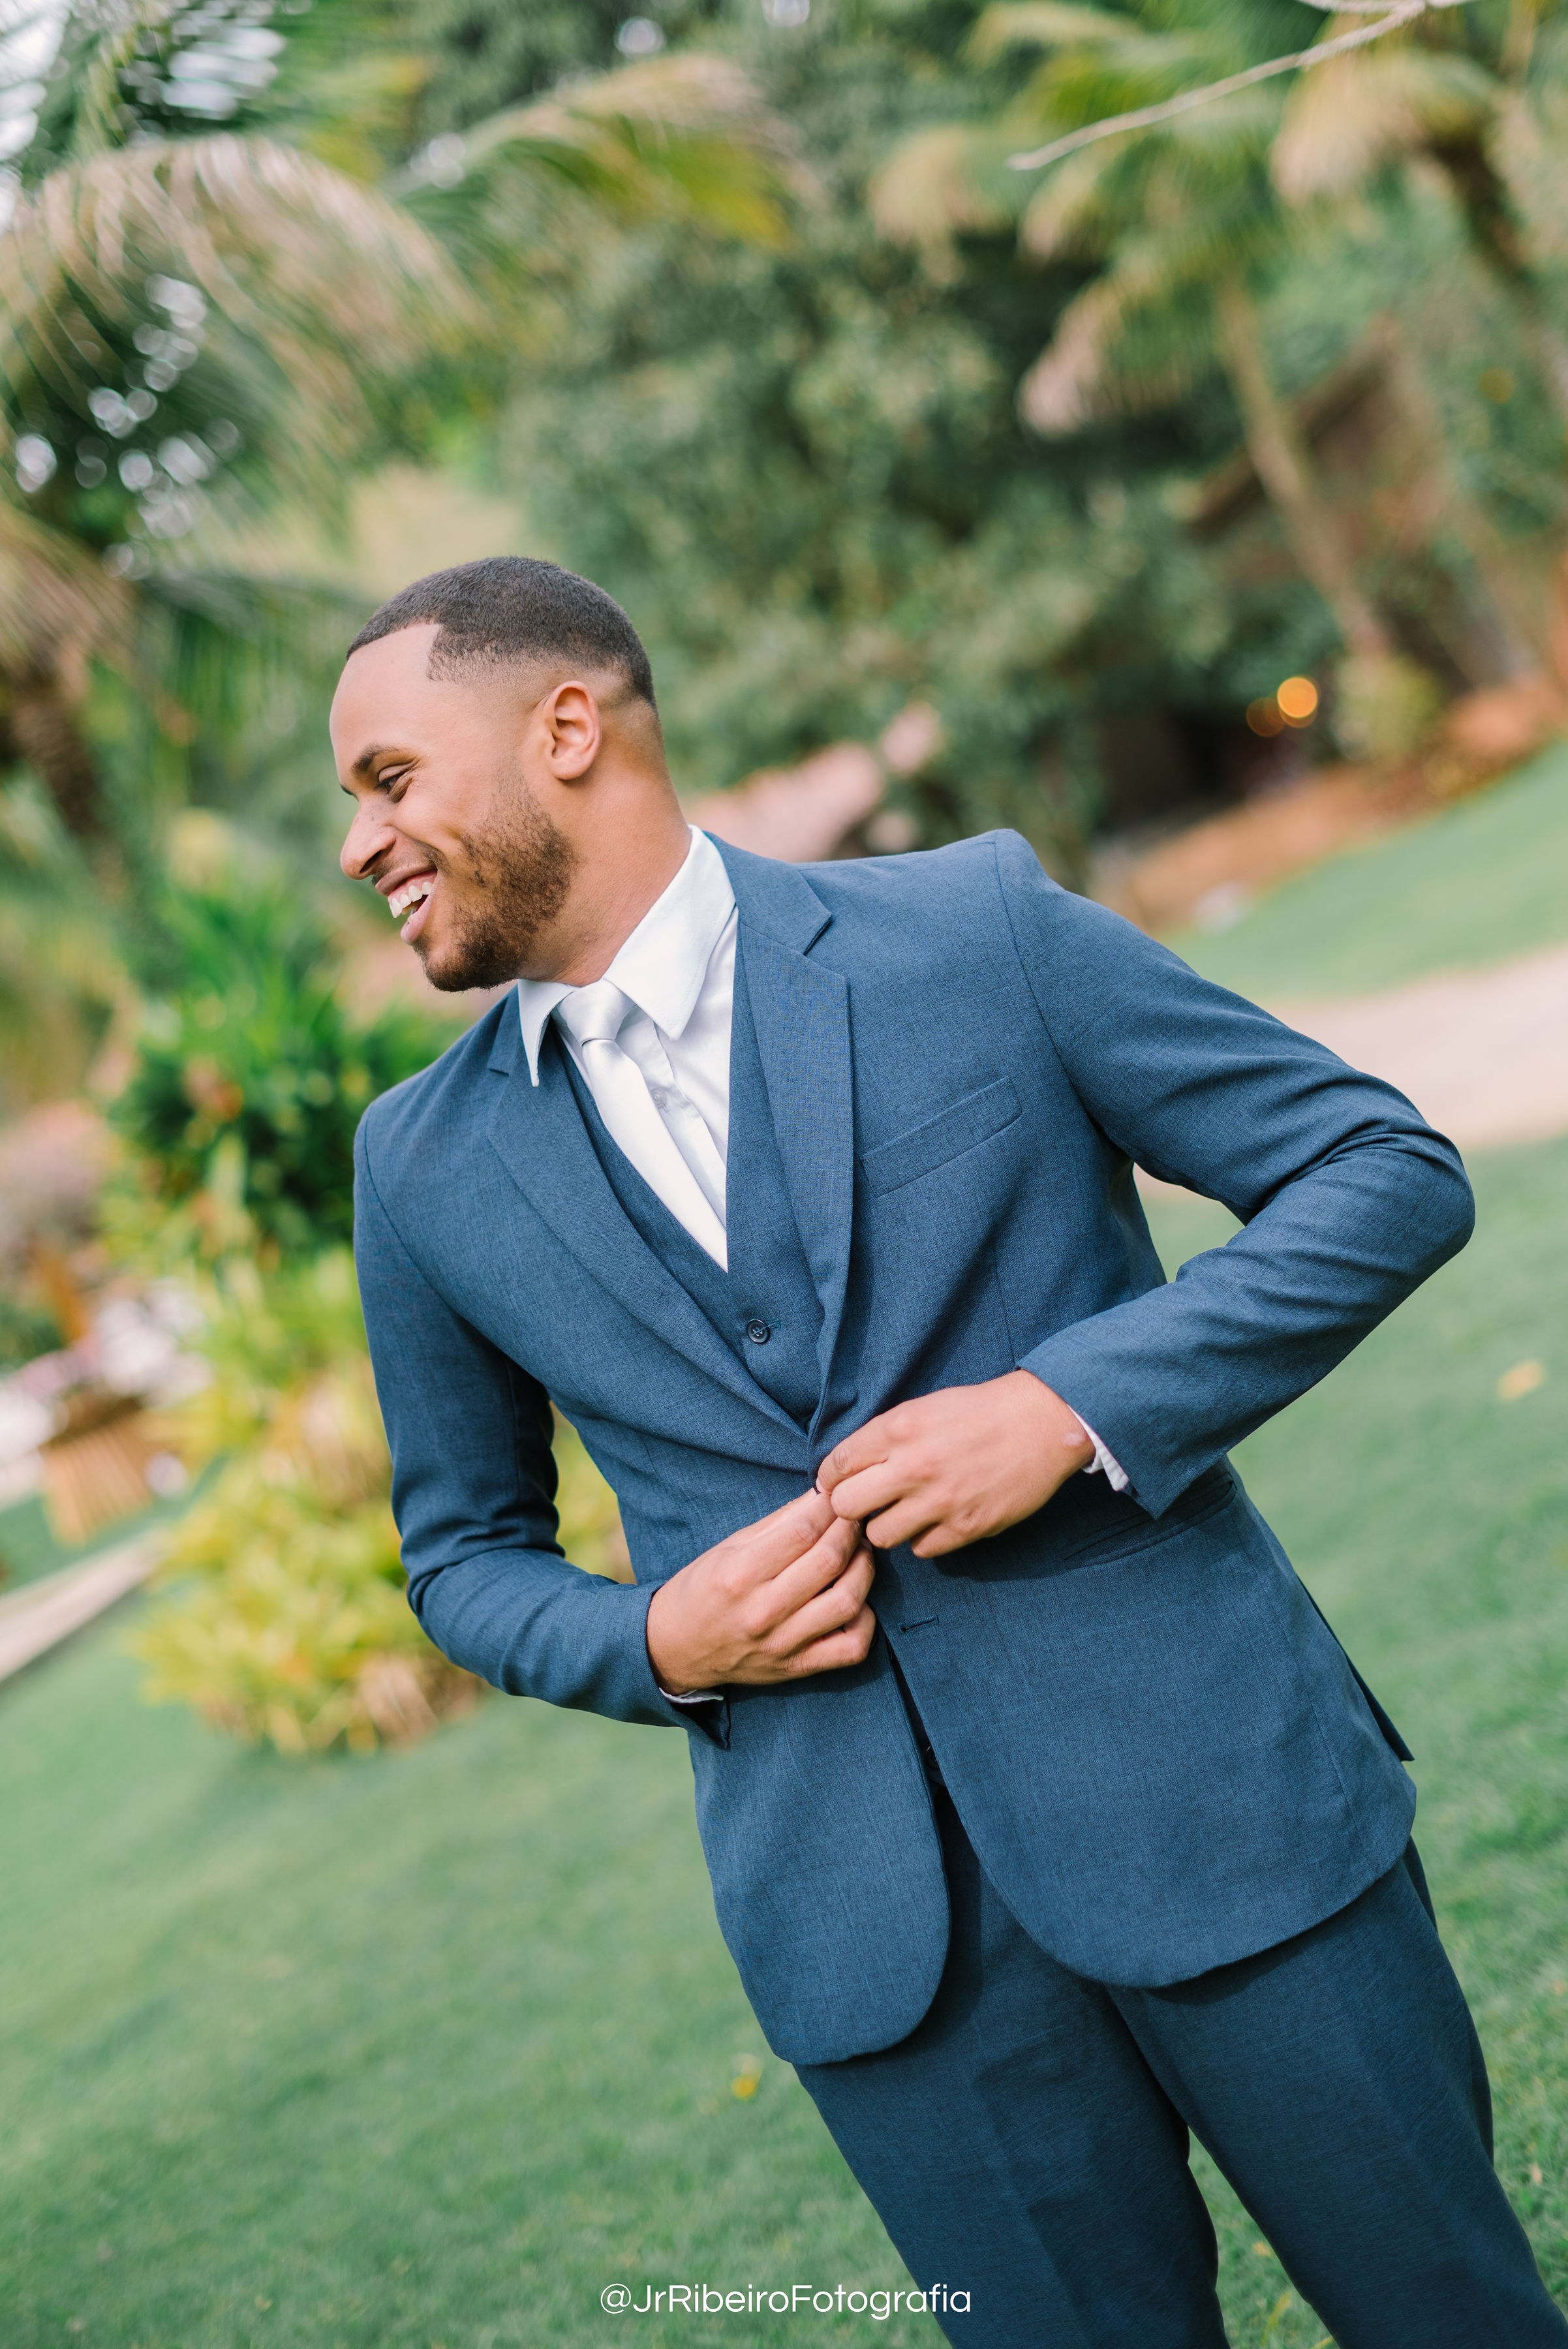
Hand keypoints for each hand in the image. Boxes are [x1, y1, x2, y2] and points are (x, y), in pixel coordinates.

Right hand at [646, 1488, 876, 1693]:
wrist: (676, 1649)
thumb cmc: (703, 1590)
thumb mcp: (729, 1547)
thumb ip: (778, 1524)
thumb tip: (821, 1496)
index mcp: (740, 1573)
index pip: (803, 1530)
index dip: (830, 1506)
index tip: (839, 1494)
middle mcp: (763, 1610)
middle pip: (828, 1561)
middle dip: (850, 1530)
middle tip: (854, 1518)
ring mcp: (783, 1643)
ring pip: (847, 1602)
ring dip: (864, 1569)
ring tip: (860, 1552)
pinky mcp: (797, 1667)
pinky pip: (851, 1648)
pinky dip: (866, 1621)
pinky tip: (858, 1601)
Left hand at [817, 1370, 1093, 1559]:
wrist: (1041, 1424)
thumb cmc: (979, 1412)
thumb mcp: (923, 1408)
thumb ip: (883, 1437)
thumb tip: (844, 1469)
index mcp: (898, 1429)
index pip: (836, 1467)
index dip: (830, 1479)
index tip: (836, 1485)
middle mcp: (913, 1466)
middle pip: (846, 1506)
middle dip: (850, 1506)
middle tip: (866, 1503)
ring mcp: (940, 1501)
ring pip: (879, 1536)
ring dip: (886, 1526)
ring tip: (904, 1512)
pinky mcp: (966, 1527)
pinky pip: (921, 1550)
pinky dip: (923, 1539)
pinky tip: (936, 1520)